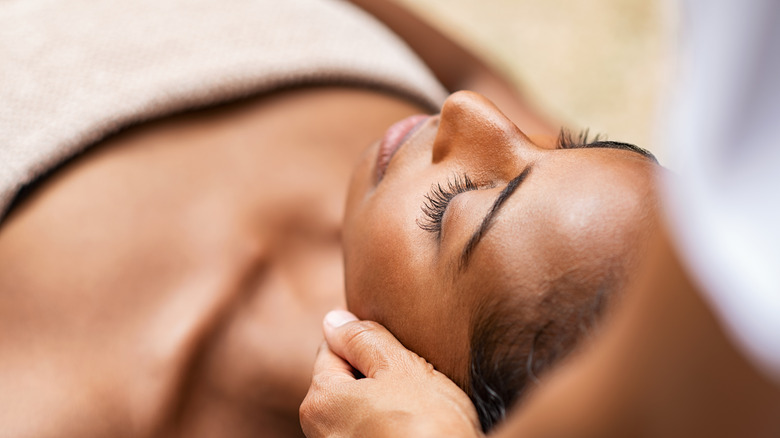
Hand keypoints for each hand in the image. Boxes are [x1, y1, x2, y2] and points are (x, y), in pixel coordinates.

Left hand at [300, 310, 482, 437]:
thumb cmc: (427, 426)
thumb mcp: (399, 367)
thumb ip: (363, 338)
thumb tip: (333, 320)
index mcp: (320, 400)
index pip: (332, 349)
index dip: (366, 344)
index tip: (395, 353)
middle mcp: (321, 434)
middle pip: (345, 383)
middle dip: (376, 376)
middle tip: (413, 382)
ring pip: (362, 411)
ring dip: (387, 405)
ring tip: (420, 412)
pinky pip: (373, 434)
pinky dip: (392, 430)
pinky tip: (418, 431)